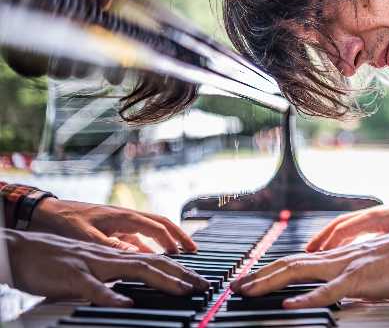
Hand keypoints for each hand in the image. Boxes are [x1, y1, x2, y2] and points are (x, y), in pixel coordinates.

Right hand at [4, 229, 208, 305]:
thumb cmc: (56, 260)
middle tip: (203, 286)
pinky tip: (125, 302)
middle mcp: (110, 256)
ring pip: (132, 269)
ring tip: (181, 290)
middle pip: (153, 261)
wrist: (23, 250)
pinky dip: (110, 294)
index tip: (199, 280)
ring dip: (160, 279)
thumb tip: (136, 282)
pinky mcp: (72, 276)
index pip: (155, 259)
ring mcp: (92, 264)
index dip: (179, 269)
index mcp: (115, 255)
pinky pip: (93, 287)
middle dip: (181, 274)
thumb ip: (115, 270)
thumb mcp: (92, 265)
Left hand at [29, 198, 196, 253]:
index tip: (184, 252)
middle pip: (161, 224)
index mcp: (124, 216)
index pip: (157, 226)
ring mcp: (122, 223)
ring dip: (166, 242)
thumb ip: (111, 245)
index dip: (173, 239)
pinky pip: (139, 239)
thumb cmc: (66, 221)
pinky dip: (150, 247)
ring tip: (178, 255)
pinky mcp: (116, 230)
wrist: (49, 212)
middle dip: (179, 236)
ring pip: (152, 231)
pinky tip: (152, 258)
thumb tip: (136, 255)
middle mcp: (127, 217)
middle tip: (193, 250)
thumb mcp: (87, 236)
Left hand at [231, 224, 388, 308]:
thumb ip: (350, 282)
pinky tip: (288, 302)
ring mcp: (343, 267)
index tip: (251, 279)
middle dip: (259, 275)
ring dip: (269, 282)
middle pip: (287, 264)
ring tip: (248, 291)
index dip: (270, 270)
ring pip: (298, 272)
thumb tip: (340, 295)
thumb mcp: (367, 272)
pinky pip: (327, 290)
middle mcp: (334, 258)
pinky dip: (305, 297)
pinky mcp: (357, 279)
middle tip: (236, 286)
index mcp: (336, 257)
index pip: (295, 262)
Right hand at [306, 194, 388, 251]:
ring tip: (319, 252)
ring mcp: (380, 220)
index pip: (345, 226)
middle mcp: (376, 216)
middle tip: (308, 251)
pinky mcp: (386, 226)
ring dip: (333, 240)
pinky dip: (347, 241)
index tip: (313, 250)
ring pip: (349, 229)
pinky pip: (360, 233)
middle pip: (342, 226)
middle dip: (323, 238)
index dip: (328, 238)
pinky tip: (344, 251)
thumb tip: (376, 252)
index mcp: (379, 215)